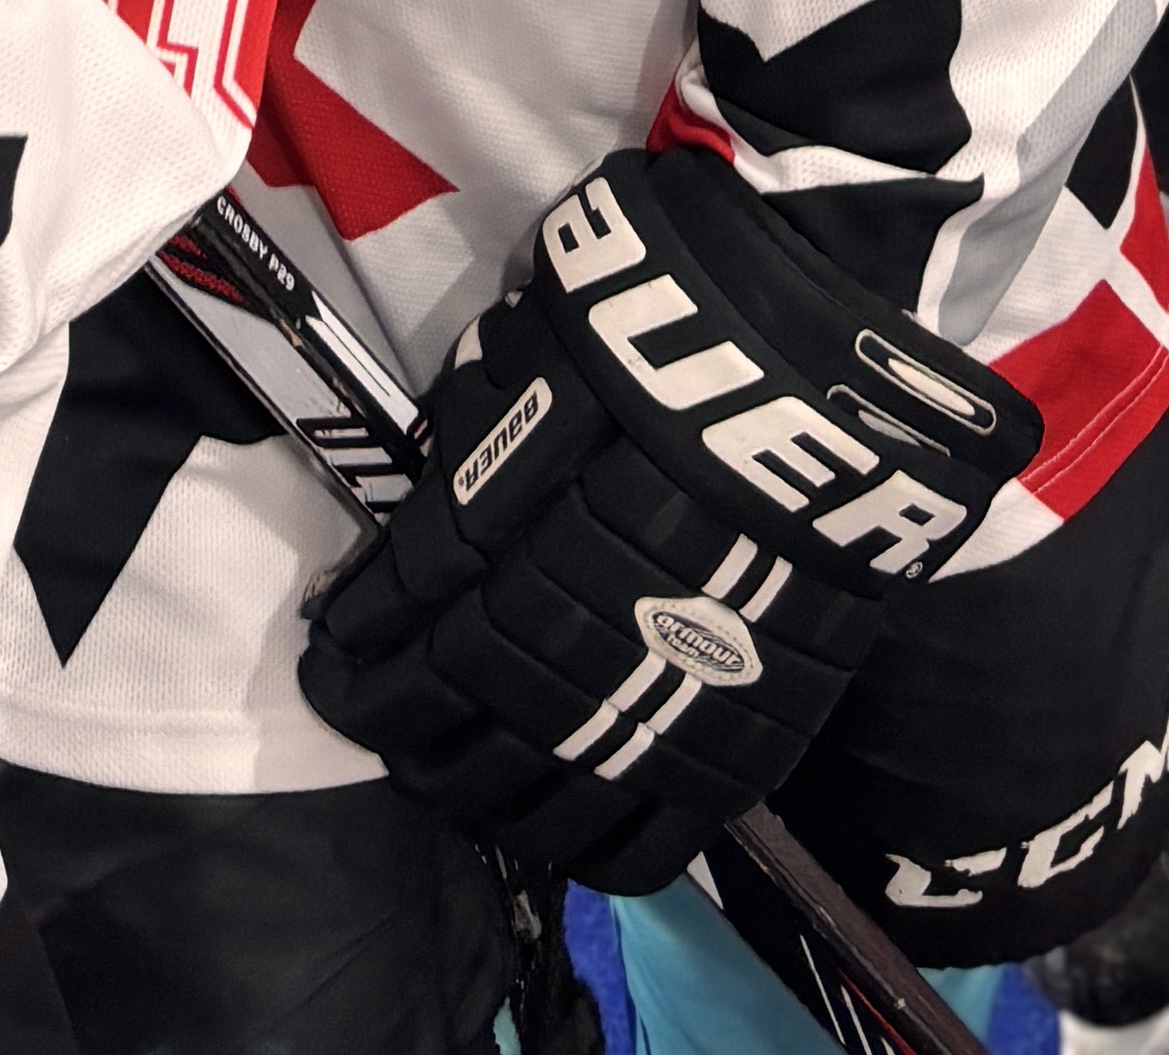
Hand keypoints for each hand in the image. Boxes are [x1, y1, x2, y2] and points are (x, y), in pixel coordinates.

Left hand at [297, 148, 1032, 892]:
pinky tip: (546, 831)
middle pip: (452, 703)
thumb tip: (430, 475)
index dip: (359, 631)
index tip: (328, 641)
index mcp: (522, 514)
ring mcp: (657, 695)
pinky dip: (581, 844)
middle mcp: (575, 619)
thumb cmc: (684, 324)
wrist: (840, 372)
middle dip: (391, 718)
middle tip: (363, 711)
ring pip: (530, 784)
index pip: (408, 599)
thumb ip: (480, 419)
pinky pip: (643, 833)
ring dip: (463, 790)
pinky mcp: (736, 741)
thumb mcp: (547, 331)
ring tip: (433, 776)